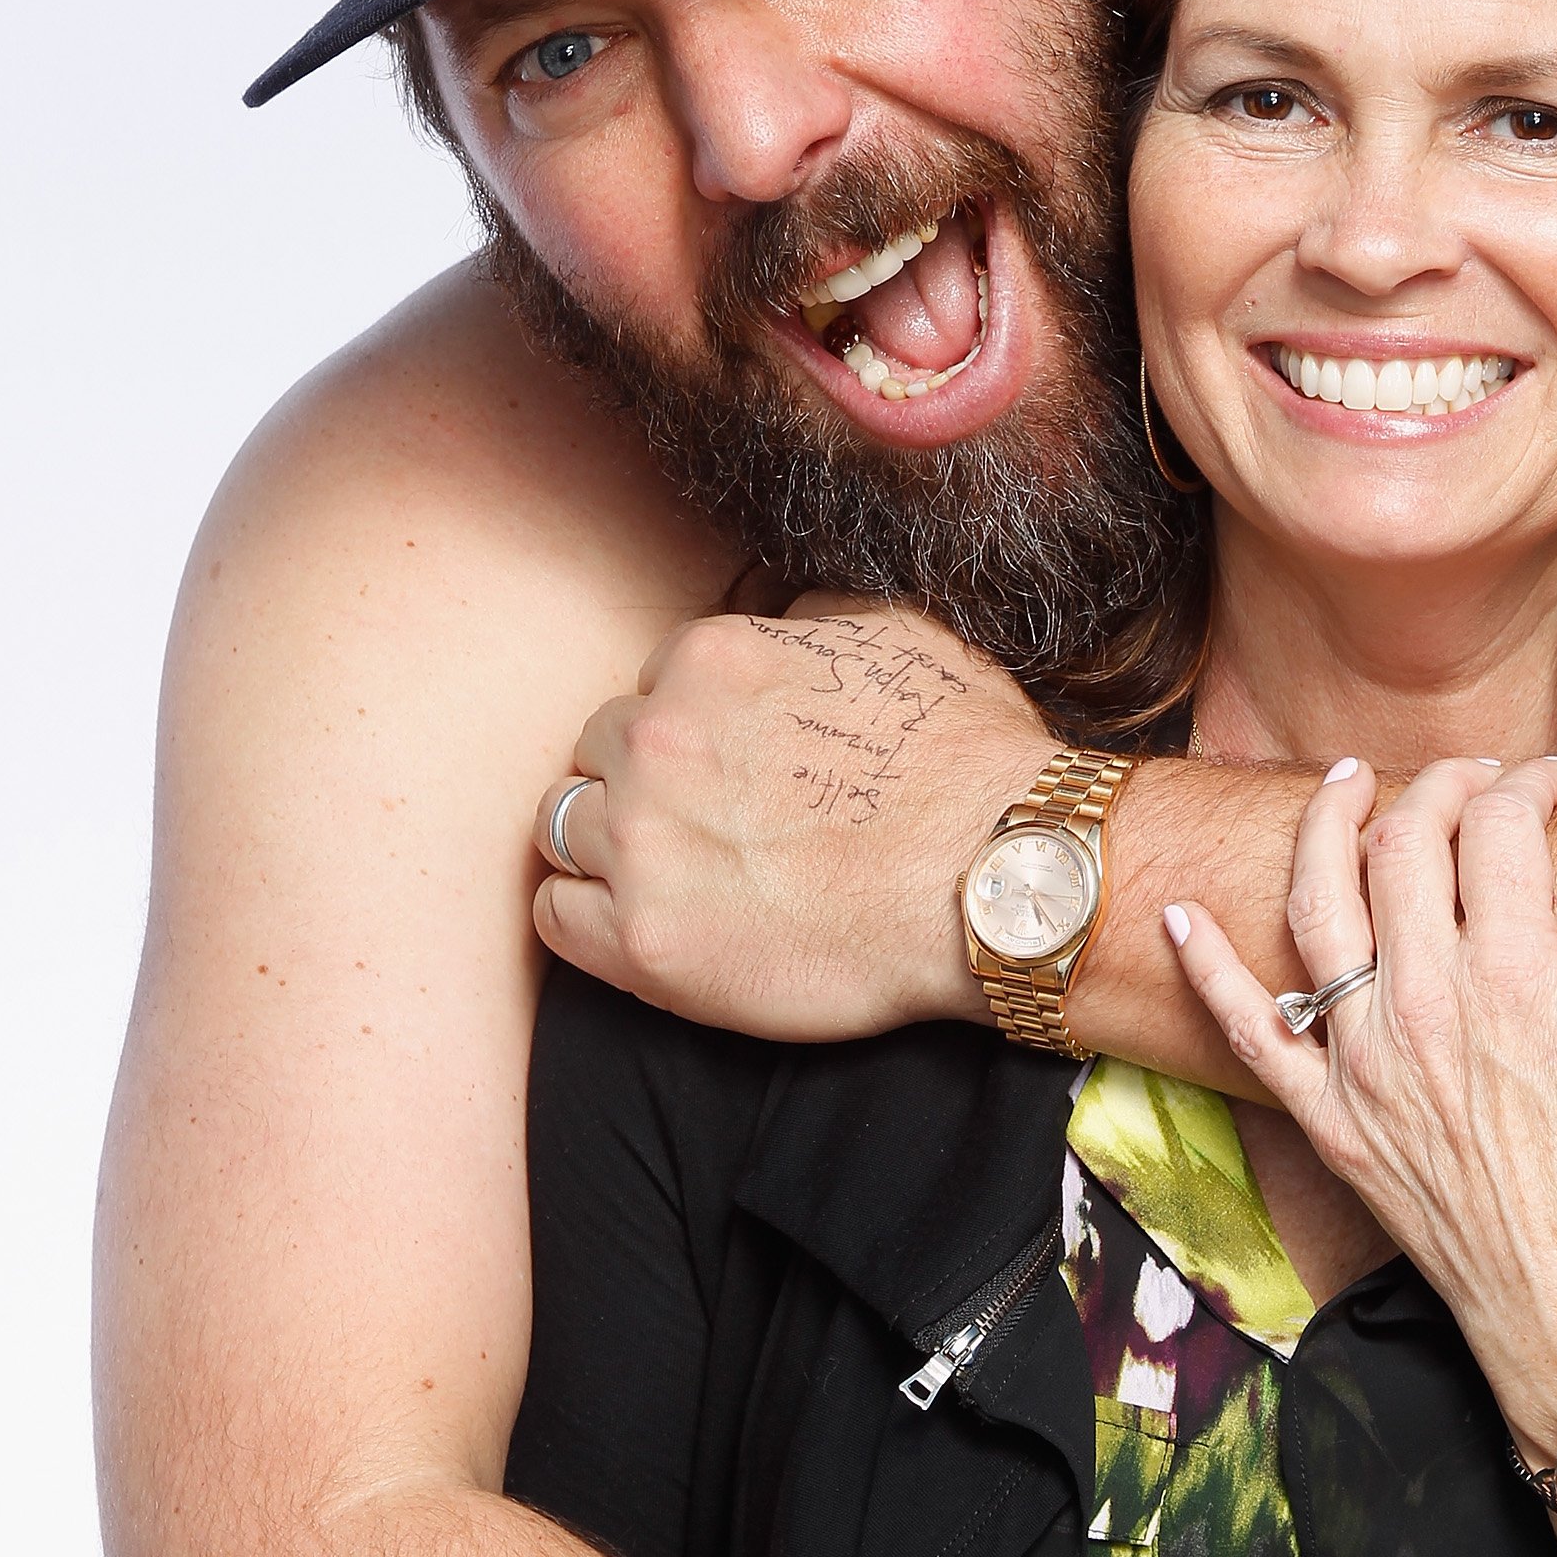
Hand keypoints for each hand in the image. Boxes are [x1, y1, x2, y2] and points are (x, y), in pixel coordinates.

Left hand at [531, 598, 1047, 1037]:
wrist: (999, 882)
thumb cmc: (967, 763)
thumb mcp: (901, 635)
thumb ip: (812, 616)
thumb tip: (783, 615)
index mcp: (708, 662)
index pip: (649, 686)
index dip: (691, 730)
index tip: (727, 770)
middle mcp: (657, 742)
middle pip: (598, 752)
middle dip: (641, 782)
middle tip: (702, 824)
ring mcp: (643, 845)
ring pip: (566, 827)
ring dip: (609, 846)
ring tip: (674, 875)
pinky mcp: (646, 941)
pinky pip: (556, 918)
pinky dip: (587, 917)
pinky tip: (644, 919)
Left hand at [1167, 759, 1556, 1458]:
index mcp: (1516, 979)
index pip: (1496, 831)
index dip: (1524, 786)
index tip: (1548, 782)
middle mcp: (1424, 1005)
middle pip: (1402, 848)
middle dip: (1436, 788)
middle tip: (1468, 780)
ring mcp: (1363, 1061)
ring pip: (1316, 907)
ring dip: (1322, 828)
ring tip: (1343, 782)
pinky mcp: (1327, 1116)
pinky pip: (1246, 1029)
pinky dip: (1207, 968)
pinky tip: (1178, 916)